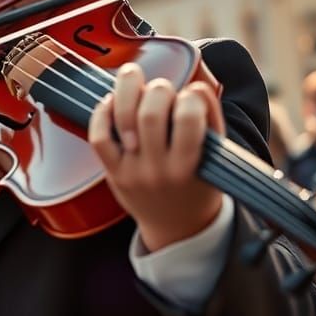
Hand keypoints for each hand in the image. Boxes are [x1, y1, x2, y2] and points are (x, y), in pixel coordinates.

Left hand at [88, 64, 224, 251]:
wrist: (178, 228)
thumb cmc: (200, 184)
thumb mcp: (217, 156)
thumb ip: (210, 118)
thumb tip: (195, 87)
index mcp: (190, 165)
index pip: (188, 117)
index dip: (191, 96)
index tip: (192, 97)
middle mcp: (159, 170)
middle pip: (151, 113)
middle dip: (158, 89)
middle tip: (163, 92)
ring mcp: (133, 171)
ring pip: (124, 118)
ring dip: (130, 92)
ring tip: (138, 88)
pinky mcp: (113, 172)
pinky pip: (98, 137)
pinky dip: (101, 113)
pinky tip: (113, 102)